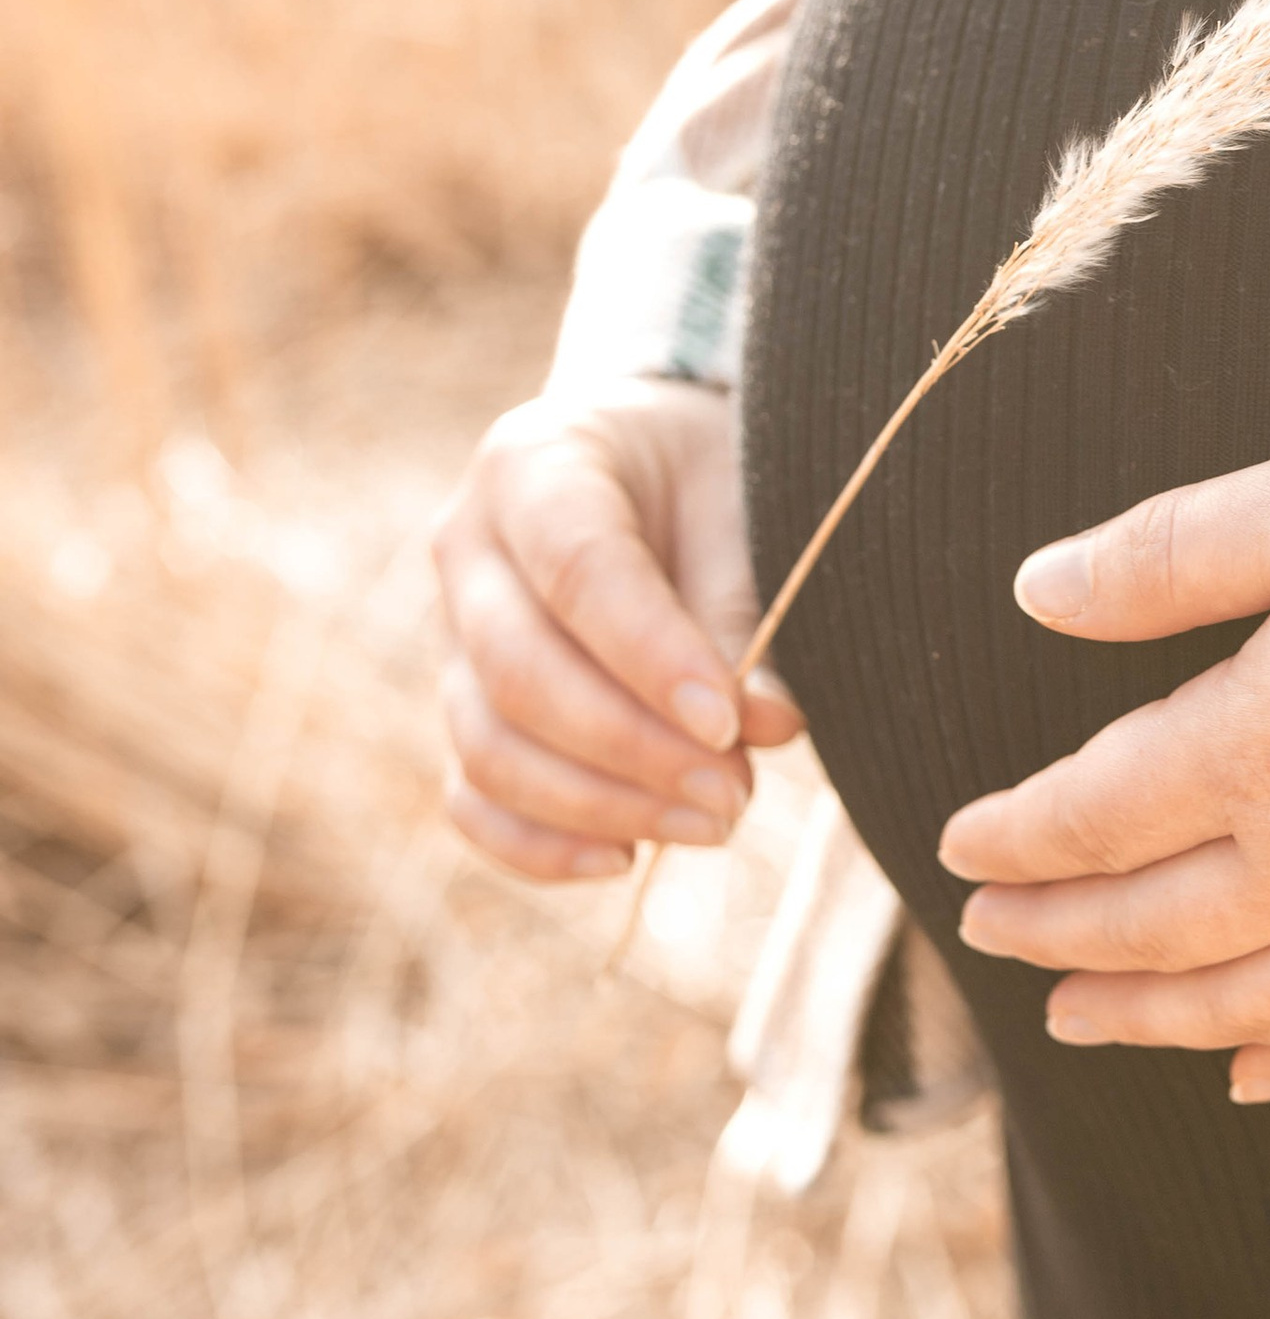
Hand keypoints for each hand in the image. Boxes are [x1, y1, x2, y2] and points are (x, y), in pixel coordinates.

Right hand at [432, 381, 803, 881]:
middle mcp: (468, 549)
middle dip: (632, 749)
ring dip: (599, 806)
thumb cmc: (704, 473)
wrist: (655, 461)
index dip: (650, 658)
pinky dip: (539, 845)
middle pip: (519, 673)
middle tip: (736, 792)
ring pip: (488, 748)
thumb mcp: (738, 504)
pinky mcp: (465, 709)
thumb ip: (745, 610)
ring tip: (713, 821)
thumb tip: (769, 726)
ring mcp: (451, 637)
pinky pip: (472, 798)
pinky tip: (627, 857)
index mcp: (533, 465)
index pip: (577, 570)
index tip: (730, 723)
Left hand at [940, 428, 1269, 1101]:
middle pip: (1151, 927)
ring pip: (1245, 1008)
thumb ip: (1179, 552)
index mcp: (1262, 748)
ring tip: (1076, 1019)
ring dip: (1145, 1018)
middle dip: (1055, 932)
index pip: (1095, 816)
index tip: (958, 841)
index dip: (1016, 834)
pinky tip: (1253, 1079)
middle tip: (985, 934)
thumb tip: (1037, 589)